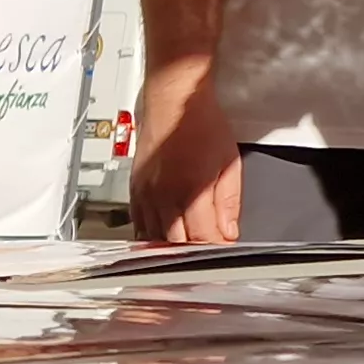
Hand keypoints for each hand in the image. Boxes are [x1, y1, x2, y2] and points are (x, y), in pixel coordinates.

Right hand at [131, 58, 240, 244]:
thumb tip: (229, 232)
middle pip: (177, 246)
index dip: (215, 253)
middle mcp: (164, 197)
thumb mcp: (229, 163)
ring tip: (185, 257)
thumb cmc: (202, 125)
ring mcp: (145, 196)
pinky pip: (138, 226)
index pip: (204, 240)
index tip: (224, 259)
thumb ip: (230, 203)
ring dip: (171, 251)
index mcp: (191, 191)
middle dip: (194, 256)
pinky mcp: (133, 191)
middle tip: (206, 262)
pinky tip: (162, 242)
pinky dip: (151, 239)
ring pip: (155, 240)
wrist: (173, 100)